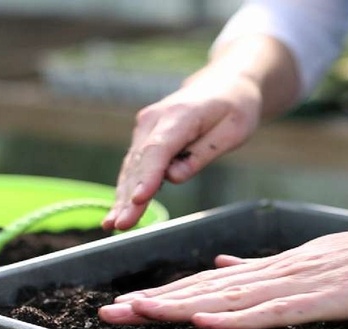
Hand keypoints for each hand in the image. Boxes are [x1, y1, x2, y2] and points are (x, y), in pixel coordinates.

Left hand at [98, 217, 347, 328]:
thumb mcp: (316, 262)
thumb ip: (268, 269)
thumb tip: (221, 269)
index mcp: (278, 266)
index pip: (212, 284)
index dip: (168, 294)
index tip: (128, 304)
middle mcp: (281, 271)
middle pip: (209, 290)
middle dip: (158, 302)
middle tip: (110, 313)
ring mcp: (302, 282)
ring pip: (231, 298)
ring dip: (183, 307)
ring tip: (139, 312)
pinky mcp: (326, 298)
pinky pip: (275, 310)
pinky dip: (238, 316)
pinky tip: (207, 321)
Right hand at [103, 70, 262, 229]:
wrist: (224, 83)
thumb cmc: (234, 107)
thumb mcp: (234, 129)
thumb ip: (203, 153)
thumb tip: (174, 177)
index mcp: (180, 116)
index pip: (159, 149)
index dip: (148, 176)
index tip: (139, 199)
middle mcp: (154, 120)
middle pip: (140, 163)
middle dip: (129, 196)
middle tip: (120, 225)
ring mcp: (146, 127)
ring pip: (132, 167)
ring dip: (121, 196)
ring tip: (112, 224)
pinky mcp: (145, 137)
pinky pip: (135, 166)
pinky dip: (127, 188)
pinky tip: (118, 211)